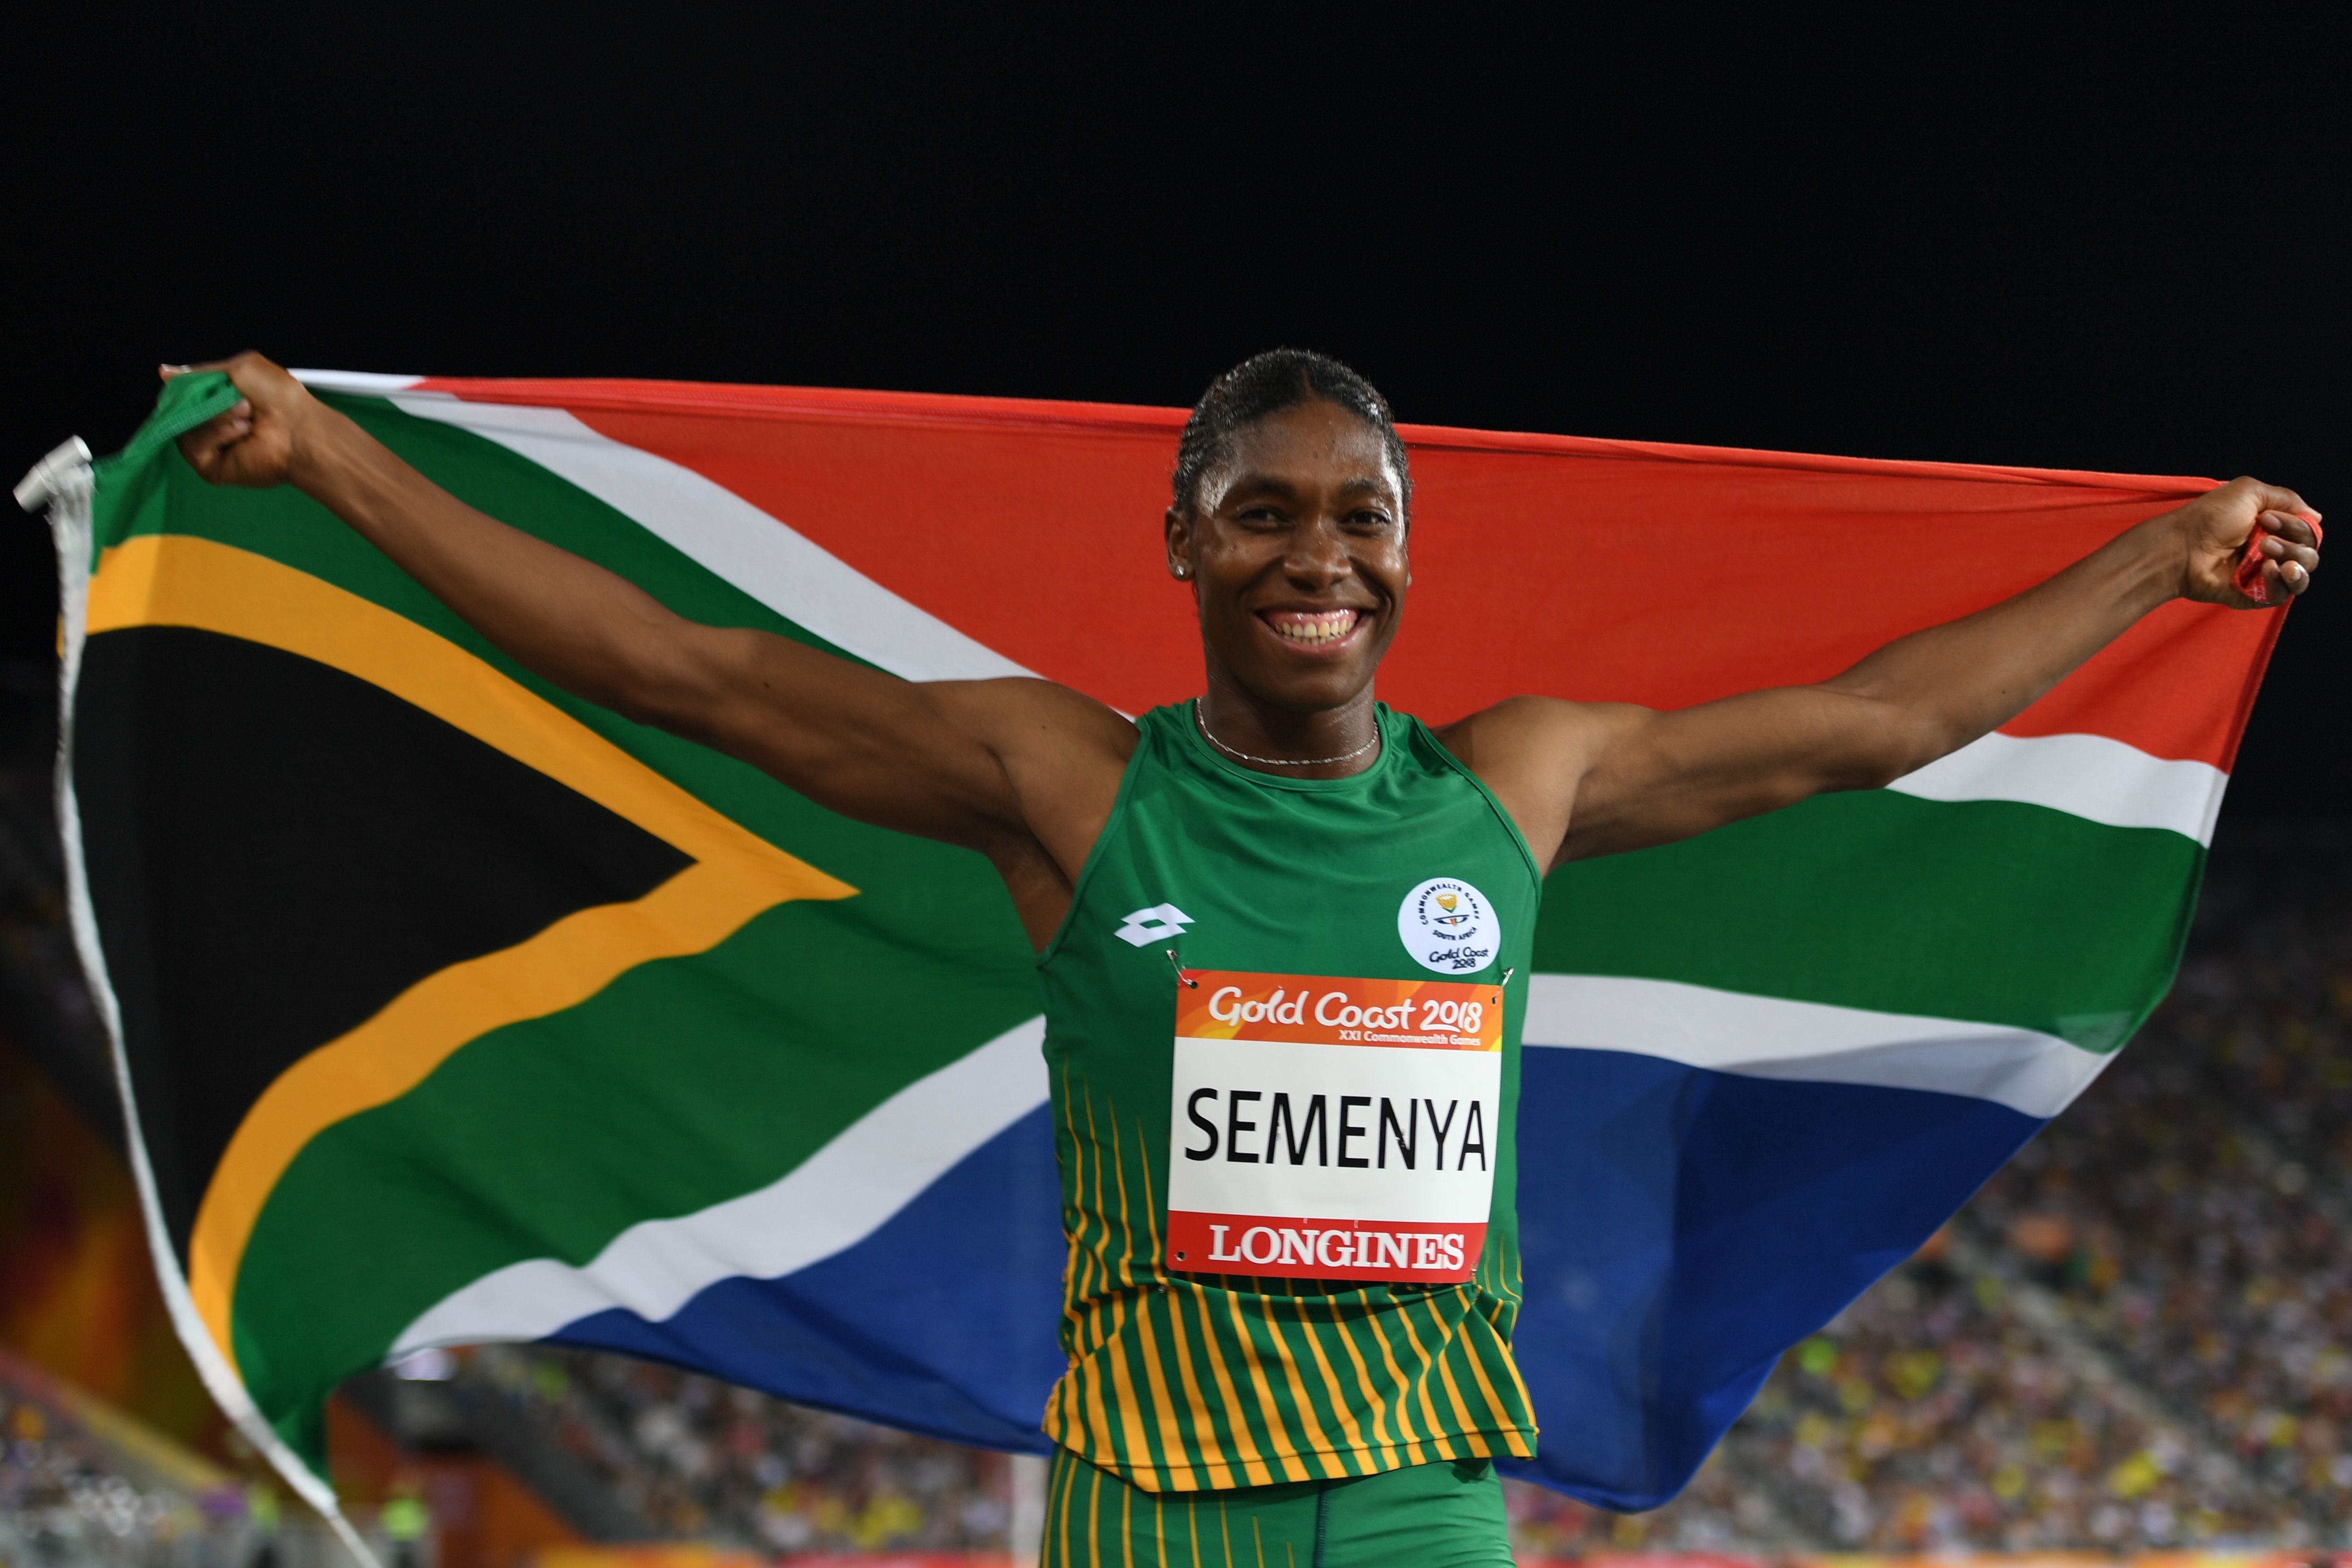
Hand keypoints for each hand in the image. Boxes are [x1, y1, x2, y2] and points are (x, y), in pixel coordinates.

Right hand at [162, 351, 325, 488]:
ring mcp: (209, 448)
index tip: (191, 384)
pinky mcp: (210, 468)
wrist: (299, 428)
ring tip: (246, 415)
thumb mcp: (239, 368)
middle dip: (204, 402)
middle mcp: (210, 426)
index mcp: (216, 405)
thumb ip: (200, 373)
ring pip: (183, 428)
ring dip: (215, 416)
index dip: (183, 390)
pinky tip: (241, 431)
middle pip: (178, 412)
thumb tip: (164, 371)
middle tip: (239, 401)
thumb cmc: (279, 396)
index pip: (182, 397)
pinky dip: (215, 433)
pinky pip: (192, 446)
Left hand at [2164, 475, 2321, 608]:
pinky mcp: (2254, 595)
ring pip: (2301, 575)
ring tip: (2266, 554)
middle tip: (2264, 538)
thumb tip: (2316, 517)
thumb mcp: (2249, 492)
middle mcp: (2271, 551)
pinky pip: (2283, 595)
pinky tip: (2268, 570)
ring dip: (2293, 561)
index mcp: (2273, 528)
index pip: (2308, 531)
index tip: (2268, 518)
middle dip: (2294, 543)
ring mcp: (2262, 575)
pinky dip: (2281, 582)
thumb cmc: (2209, 518)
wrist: (2181, 547)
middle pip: (2309, 553)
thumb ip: (2286, 498)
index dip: (2297, 525)